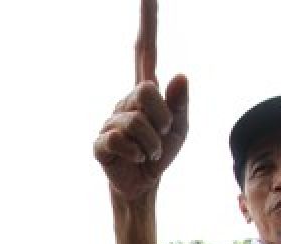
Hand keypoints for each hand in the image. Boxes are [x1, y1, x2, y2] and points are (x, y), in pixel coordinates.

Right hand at [93, 0, 188, 200]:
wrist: (143, 186)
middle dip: (164, 120)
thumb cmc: (160, 155)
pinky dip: (136, 153)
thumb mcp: (180, 130)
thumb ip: (180, 104)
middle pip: (147, 92)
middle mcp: (125, 100)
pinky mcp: (100, 142)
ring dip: (153, 144)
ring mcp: (110, 119)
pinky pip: (121, 139)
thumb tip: (179, 75)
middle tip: (162, 138)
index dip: (147, 20)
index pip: (144, 49)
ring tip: (149, 153)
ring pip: (137, 121)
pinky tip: (135, 158)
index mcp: (145, 92)